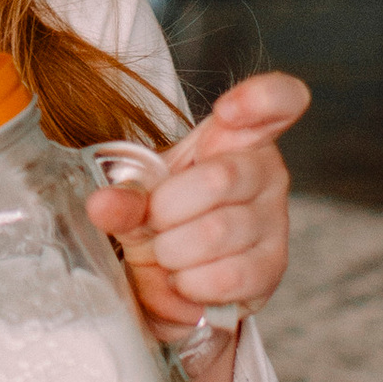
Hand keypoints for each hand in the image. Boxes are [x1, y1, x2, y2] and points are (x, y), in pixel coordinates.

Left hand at [88, 74, 309, 345]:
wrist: (172, 275)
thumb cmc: (165, 216)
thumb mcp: (139, 194)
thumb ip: (123, 194)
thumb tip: (103, 204)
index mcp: (237, 136)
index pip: (278, 101)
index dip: (259, 99)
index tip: (227, 111)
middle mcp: (266, 173)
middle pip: (220, 179)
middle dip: (167, 209)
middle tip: (155, 221)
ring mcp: (275, 221)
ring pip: (218, 232)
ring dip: (173, 251)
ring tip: (166, 252)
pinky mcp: (271, 268)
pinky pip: (227, 276)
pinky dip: (190, 282)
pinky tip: (183, 277)